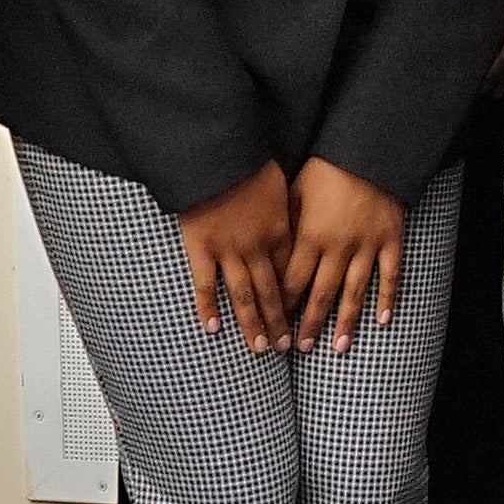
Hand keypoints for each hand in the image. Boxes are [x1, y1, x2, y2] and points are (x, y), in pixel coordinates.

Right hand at [176, 165, 300, 353]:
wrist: (219, 155)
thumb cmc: (252, 164)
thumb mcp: (282, 186)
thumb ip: (288, 210)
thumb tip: (302, 220)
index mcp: (282, 231)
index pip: (291, 272)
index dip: (296, 297)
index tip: (302, 316)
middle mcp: (259, 247)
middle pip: (272, 291)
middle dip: (280, 321)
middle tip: (286, 346)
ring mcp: (229, 251)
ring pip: (244, 295)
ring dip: (253, 323)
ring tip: (260, 348)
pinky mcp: (201, 249)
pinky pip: (205, 285)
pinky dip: (208, 308)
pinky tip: (213, 329)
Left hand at [281, 159, 411, 352]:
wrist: (368, 149)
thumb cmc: (325, 169)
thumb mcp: (294, 194)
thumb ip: (284, 228)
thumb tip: (269, 258)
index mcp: (310, 236)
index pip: (292, 282)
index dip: (283, 307)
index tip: (276, 325)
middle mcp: (338, 247)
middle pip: (321, 294)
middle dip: (309, 324)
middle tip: (301, 348)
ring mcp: (367, 245)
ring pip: (354, 291)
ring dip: (345, 321)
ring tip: (337, 347)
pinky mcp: (391, 239)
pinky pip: (390, 274)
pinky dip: (387, 298)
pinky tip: (382, 320)